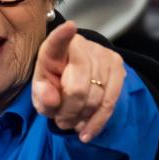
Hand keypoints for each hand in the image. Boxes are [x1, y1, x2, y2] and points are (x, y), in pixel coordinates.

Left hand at [32, 21, 126, 142]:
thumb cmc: (54, 85)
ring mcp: (102, 54)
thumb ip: (42, 96)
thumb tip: (51, 99)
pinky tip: (87, 131)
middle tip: (61, 122)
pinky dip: (98, 121)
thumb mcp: (41, 93)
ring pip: (95, 98)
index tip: (69, 27)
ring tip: (72, 123)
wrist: (75, 78)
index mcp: (54, 50)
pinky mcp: (117, 65)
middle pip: (78, 88)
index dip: (62, 35)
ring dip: (82, 118)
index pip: (57, 42)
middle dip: (69, 112)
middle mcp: (80, 46)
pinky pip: (111, 101)